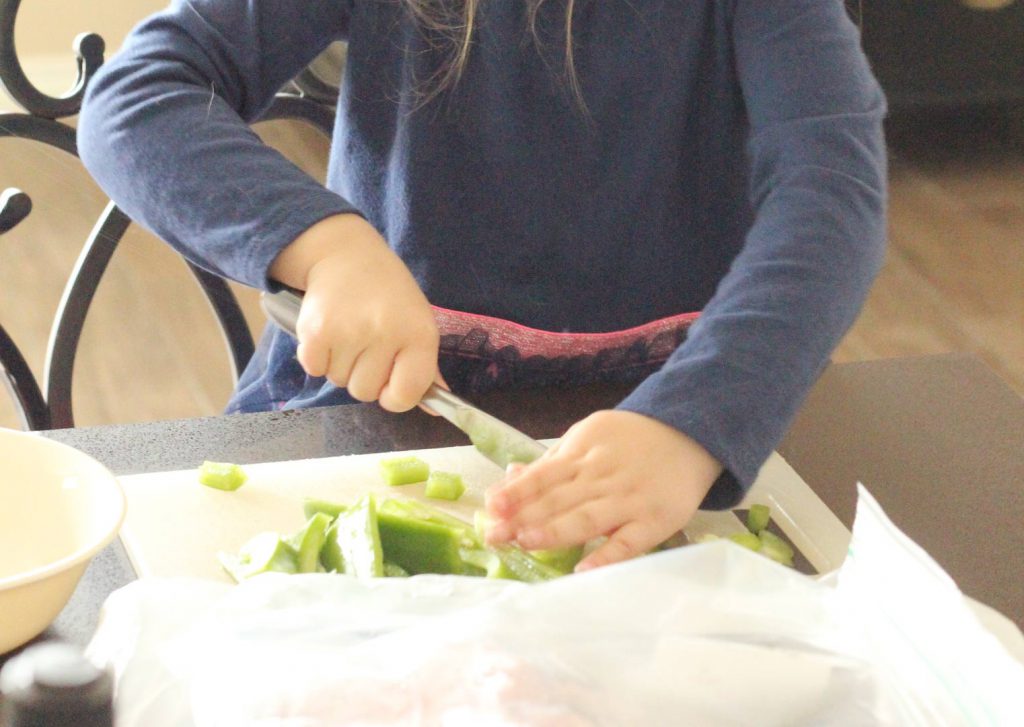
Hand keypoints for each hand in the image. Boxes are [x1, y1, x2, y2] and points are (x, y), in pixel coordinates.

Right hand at [269, 214, 438, 411]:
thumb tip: (435, 409)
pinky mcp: (315, 332)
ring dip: (342, 364)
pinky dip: (318, 358)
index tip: (390, 381)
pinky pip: (315, 370)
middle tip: (366, 344)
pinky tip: (330, 332)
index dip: (395, 396)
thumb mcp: (417, 321)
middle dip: (365, 376)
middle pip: (366, 392)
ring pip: (339, 382)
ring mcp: (348, 333)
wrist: (345, 254)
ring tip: (349, 333)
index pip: (405, 396)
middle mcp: (385, 334)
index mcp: (418, 334)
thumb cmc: (388, 293)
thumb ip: (425, 367)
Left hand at [484, 410, 721, 571]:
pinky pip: (628, 542)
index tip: (492, 507)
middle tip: (495, 536)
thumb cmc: (631, 440)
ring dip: (557, 530)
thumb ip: (552, 462)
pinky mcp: (654, 522)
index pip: (544, 476)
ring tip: (527, 542)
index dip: (517, 492)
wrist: (691, 432)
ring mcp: (629, 500)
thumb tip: (510, 478)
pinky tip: (583, 570)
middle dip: (524, 517)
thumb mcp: (589, 437)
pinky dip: (607, 556)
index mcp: (583, 454)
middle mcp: (603, 477)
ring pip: (588, 517)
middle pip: (559, 499)